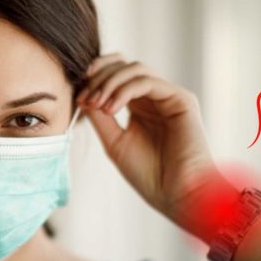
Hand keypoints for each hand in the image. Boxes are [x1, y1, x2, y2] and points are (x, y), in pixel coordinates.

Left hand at [75, 53, 235, 240]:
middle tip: (85, 97)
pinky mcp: (182, 99)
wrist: (177, 195)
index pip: (116, 75)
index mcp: (140, 106)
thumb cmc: (149, 175)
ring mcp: (169, 96)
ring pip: (135, 69)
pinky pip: (148, 82)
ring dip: (110, 82)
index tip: (78, 97)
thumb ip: (99, 117)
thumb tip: (82, 95)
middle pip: (124, 65)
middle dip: (99, 76)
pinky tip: (111, 108)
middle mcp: (155, 97)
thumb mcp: (114, 142)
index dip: (95, 78)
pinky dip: (125, 90)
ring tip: (97, 104)